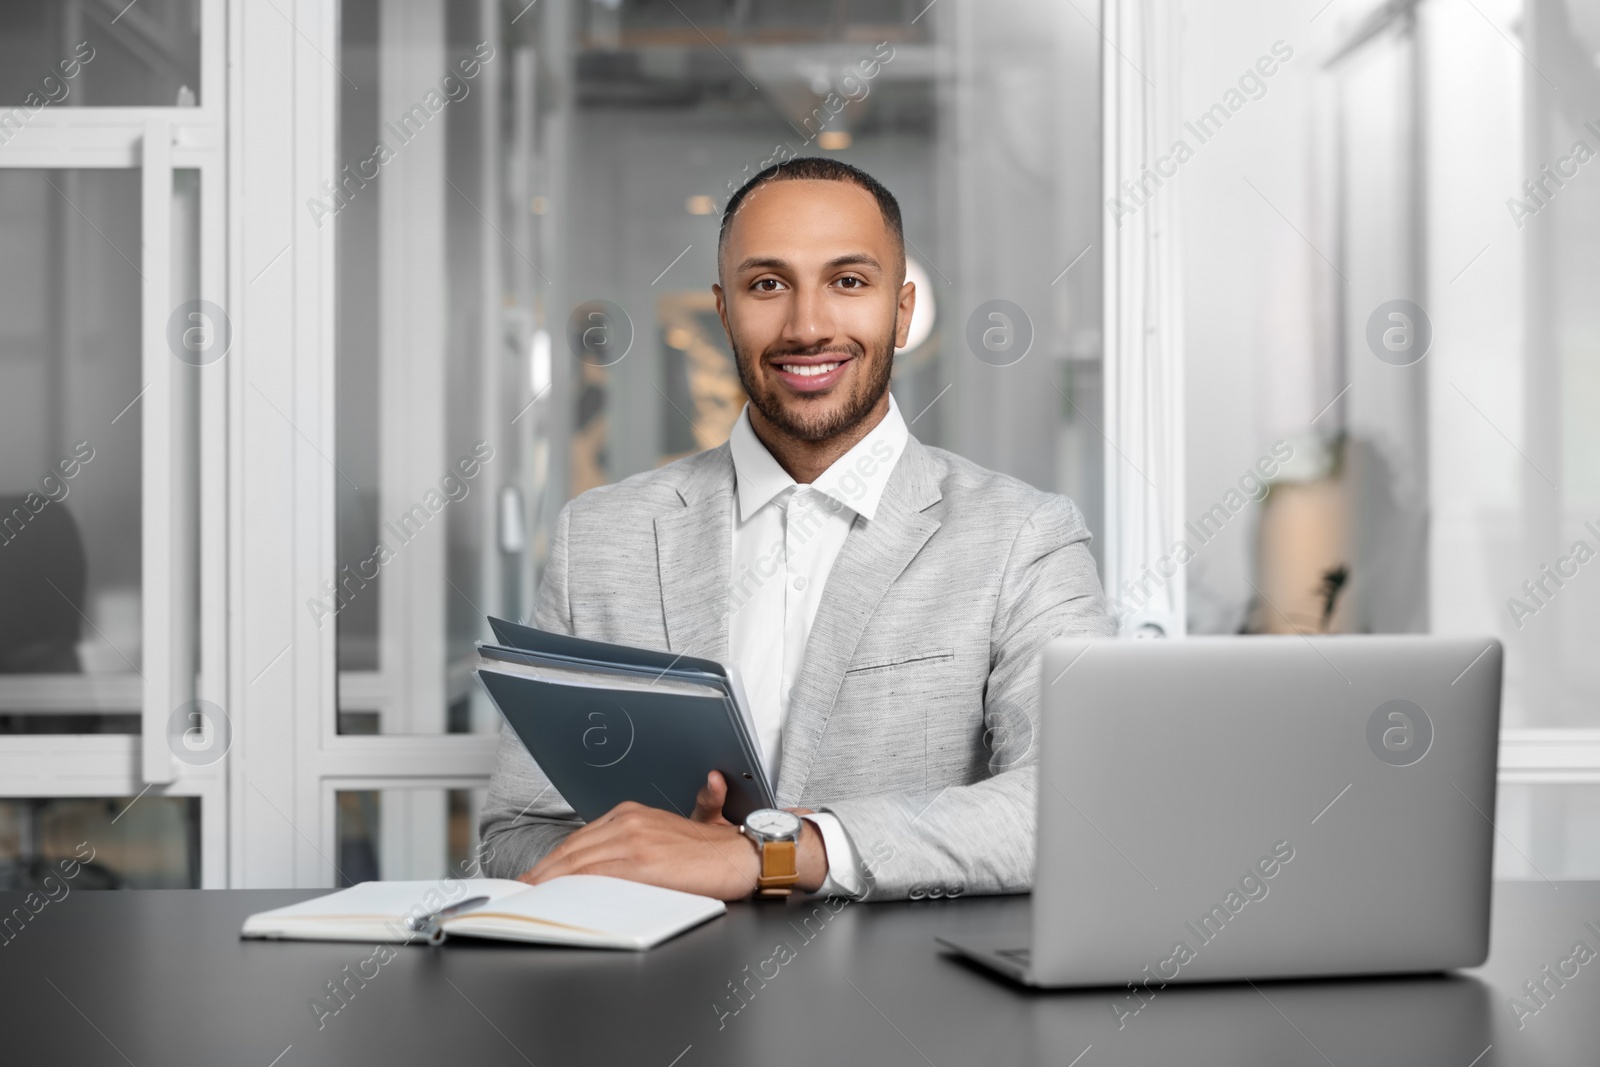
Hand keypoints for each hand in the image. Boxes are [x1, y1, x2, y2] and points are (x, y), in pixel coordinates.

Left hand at [516, 772, 827, 898]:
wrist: (745, 855)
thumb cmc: (714, 850)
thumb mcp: (678, 829)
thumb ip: (653, 831)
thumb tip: (656, 821)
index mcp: (630, 814)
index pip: (577, 841)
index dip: (551, 863)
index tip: (533, 880)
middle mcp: (628, 822)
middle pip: (571, 853)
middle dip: (542, 876)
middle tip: (520, 894)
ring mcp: (633, 841)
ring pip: (578, 866)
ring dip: (550, 885)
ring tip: (532, 901)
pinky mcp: (642, 864)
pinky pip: (598, 879)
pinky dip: (574, 891)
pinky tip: (563, 901)